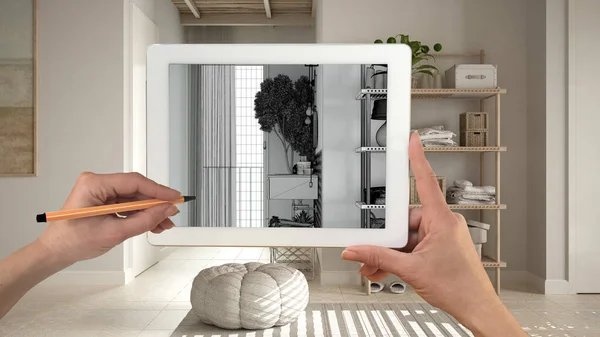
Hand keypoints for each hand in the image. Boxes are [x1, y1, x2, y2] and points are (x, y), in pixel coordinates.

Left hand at [38, 172, 180, 264]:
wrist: (55, 252)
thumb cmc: (73, 241)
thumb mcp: (114, 232)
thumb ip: (144, 220)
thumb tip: (166, 210)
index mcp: (94, 184)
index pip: (134, 182)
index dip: (158, 190)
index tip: (174, 197)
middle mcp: (97, 183)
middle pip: (136, 189)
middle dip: (156, 203)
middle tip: (172, 214)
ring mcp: (100, 192)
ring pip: (134, 198)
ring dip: (150, 211)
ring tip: (164, 224)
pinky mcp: (103, 201)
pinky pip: (127, 204)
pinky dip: (140, 214)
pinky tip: (153, 223)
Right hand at [341, 133, 523, 335]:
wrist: (476, 307)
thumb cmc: (459, 287)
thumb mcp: (410, 270)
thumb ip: (378, 258)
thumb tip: (356, 250)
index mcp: (442, 220)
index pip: (426, 181)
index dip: (417, 158)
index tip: (412, 139)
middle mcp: (444, 223)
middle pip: (405, 217)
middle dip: (386, 237)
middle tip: (371, 249)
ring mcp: (443, 236)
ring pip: (408, 235)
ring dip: (391, 251)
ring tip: (377, 266)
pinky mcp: (441, 247)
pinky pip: (415, 245)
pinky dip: (401, 257)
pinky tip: (388, 268)